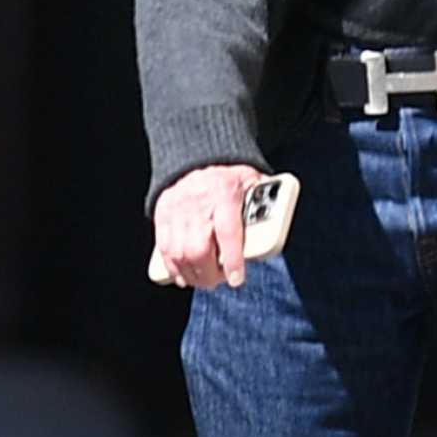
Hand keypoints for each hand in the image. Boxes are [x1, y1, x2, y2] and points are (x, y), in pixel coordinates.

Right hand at [152, 164, 264, 289]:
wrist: (199, 157)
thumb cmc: (231, 178)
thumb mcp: (254, 184)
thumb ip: (265, 206)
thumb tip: (274, 230)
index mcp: (226, 192)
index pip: (227, 232)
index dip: (231, 260)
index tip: (236, 278)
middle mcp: (198, 201)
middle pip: (198, 249)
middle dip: (209, 274)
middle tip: (220, 280)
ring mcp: (177, 209)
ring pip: (179, 254)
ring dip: (192, 275)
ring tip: (204, 279)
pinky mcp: (162, 214)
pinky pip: (164, 249)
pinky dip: (173, 267)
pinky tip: (184, 275)